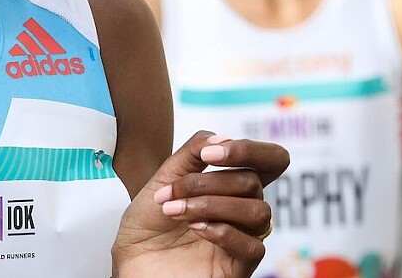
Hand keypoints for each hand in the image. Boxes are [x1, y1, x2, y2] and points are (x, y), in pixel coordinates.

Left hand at [112, 131, 289, 277]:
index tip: (209, 154)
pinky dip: (222, 231)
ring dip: (209, 205)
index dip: (250, 150)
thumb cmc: (148, 221)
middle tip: (171, 193)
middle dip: (206, 182)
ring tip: (175, 211)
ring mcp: (242, 238)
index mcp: (230, 184)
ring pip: (257, 211)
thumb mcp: (163, 177)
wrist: (130, 259)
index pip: (271, 160)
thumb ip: (192, 153)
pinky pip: (254, 246)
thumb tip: (224, 137)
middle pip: (252, 181)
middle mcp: (241, 209)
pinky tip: (195, 229)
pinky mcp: (239, 266)